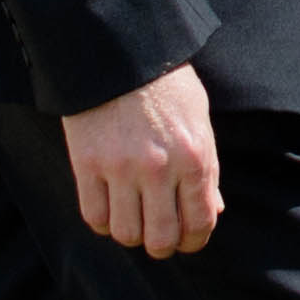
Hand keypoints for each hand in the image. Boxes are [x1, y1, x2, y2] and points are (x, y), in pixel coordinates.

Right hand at [65, 62, 221, 257]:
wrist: (122, 53)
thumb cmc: (168, 86)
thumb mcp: (200, 122)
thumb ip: (207, 169)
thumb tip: (212, 211)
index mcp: (194, 156)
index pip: (200, 222)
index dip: (195, 241)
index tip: (188, 241)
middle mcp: (159, 167)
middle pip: (160, 238)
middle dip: (163, 246)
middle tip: (160, 237)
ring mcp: (120, 168)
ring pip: (125, 234)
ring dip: (132, 234)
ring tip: (135, 219)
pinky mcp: (86, 165)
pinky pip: (94, 217)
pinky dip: (104, 221)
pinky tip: (112, 207)